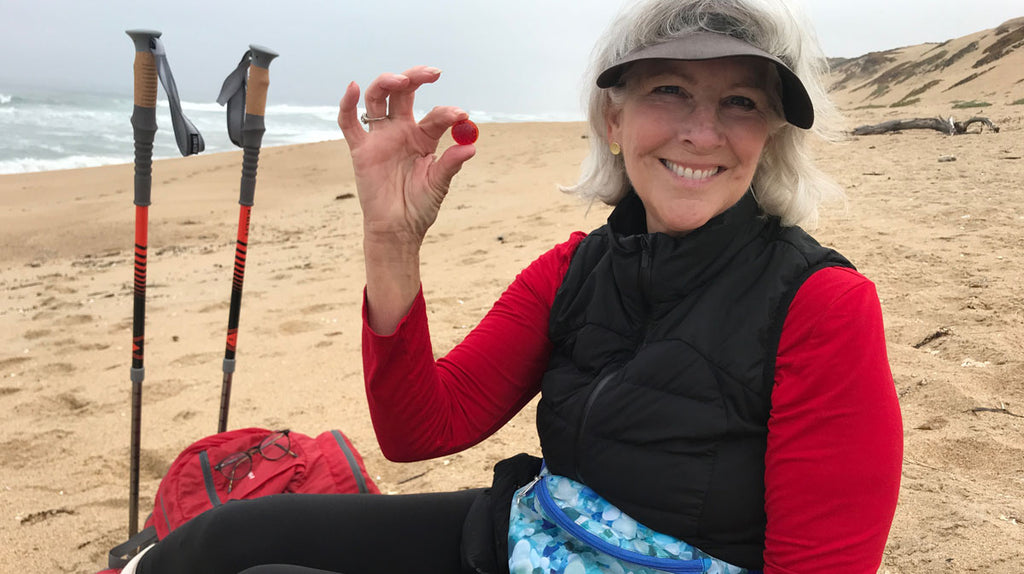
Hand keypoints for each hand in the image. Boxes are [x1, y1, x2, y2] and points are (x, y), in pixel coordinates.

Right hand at [338, 66, 475, 246]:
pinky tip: (354, 88)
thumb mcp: (438, 185)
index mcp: (424, 137)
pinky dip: (347, 103)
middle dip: (417, 78)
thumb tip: (471, 147)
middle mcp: (401, 130)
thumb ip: (450, 164)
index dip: (448, 113)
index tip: (462, 115)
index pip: (436, 116)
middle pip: (405, 93)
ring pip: (378, 98)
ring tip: (401, 80)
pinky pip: (349, 122)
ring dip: (387, 83)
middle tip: (434, 73)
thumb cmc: (419, 206)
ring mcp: (380, 137)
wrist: (397, 229)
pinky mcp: (360, 148)